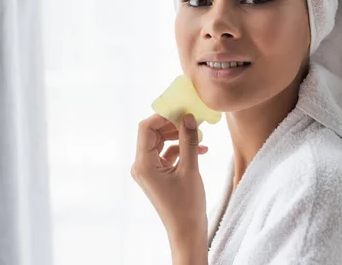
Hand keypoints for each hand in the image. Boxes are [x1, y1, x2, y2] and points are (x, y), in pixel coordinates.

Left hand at [131, 113, 208, 241]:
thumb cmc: (187, 205)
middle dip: (173, 125)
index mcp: (143, 164)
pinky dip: (181, 149)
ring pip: (161, 142)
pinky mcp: (158, 174)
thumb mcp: (190, 169)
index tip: (182, 110)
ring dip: (179, 136)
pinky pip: (166, 154)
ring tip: (199, 136)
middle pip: (153, 134)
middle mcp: (141, 165)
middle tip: (192, 119)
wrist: (186, 231)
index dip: (163, 116)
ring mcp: (149, 170)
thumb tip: (188, 117)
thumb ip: (189, 141)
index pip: (146, 128)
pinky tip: (200, 149)